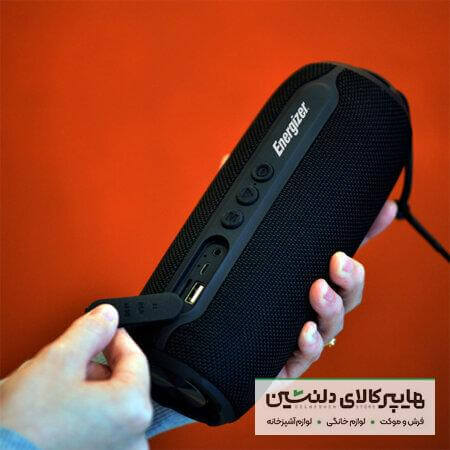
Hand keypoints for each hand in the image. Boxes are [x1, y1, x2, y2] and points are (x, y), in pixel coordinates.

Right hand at [0, 305, 151, 449]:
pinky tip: (59, 414)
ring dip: (88, 391)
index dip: (116, 337)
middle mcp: (134, 438)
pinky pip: (101, 428)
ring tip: (56, 393)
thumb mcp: (58, 361)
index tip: (104, 330)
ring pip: (110, 405)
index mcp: (133, 410)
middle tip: (70, 363)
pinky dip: (85, 415)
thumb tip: (107, 317)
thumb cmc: (22, 432)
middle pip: (122, 383)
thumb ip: (91, 331)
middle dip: (96, 367)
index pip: (136, 357)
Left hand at [219, 153, 396, 377]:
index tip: (383, 210)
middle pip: (350, 290)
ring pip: (335, 321)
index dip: (366, 232)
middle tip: (340, 260)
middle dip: (353, 274)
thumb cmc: (233, 295)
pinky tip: (304, 333)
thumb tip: (227, 165)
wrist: (211, 345)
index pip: (343, 251)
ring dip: (332, 306)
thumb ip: (233, 210)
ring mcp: (305, 332)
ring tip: (318, 291)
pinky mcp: (289, 359)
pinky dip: (310, 344)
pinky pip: (308, 356)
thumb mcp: (234, 246)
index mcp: (305, 275)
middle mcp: (311, 303)